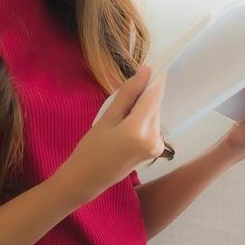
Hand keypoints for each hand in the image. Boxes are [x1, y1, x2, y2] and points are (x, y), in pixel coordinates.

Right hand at [54, 63, 167, 204]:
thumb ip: (128, 94)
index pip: (155, 95)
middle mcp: (154, 138)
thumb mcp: (106, 117)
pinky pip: (152, 125)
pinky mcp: (155, 150)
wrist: (87, 179)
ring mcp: (157, 146)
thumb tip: (145, 71)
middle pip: (154, 104)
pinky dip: (141, 120)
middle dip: (142, 96)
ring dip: (141, 109)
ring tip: (118, 120)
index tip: (151, 65)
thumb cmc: (91, 148)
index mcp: (139, 130)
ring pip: (154, 114)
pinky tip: (124, 129)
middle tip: (119, 103)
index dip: (155, 78)